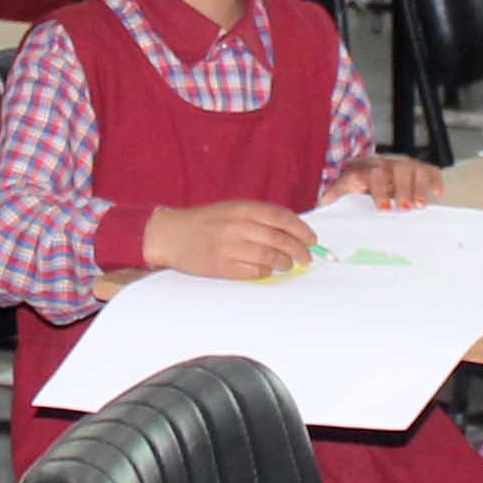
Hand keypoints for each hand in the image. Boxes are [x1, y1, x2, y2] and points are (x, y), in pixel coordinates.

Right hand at [142, 200, 317, 281]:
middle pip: (279, 240)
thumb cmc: (205, 222)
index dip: (301, 229)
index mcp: (242, 209)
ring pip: (268, 258)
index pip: (280, 217)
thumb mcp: (231, 210)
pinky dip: (265, 273)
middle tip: (306, 258)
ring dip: (284, 264)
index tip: (311, 239)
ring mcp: (228, 247)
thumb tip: (291, 231)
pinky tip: (266, 271)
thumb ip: (258, 217)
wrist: (171, 234)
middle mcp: (236, 226)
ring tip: (287, 265)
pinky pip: (252, 273)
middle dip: (298, 251)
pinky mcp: (221, 266)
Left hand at [332, 153, 442, 209]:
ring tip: (420, 205)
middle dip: (403, 189)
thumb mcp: (341, 187)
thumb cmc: (354, 182)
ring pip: (415, 168)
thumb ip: (334, 192)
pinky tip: (438, 193)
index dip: (380, 189)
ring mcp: (403, 165)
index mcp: (368, 169)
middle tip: (404, 207)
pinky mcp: (417, 170)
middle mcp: (387, 164)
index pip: (374, 174)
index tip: (383, 206)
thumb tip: (323, 200)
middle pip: (398, 169)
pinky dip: (435, 180)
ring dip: (419, 186)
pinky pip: (430, 170)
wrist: (365, 167)